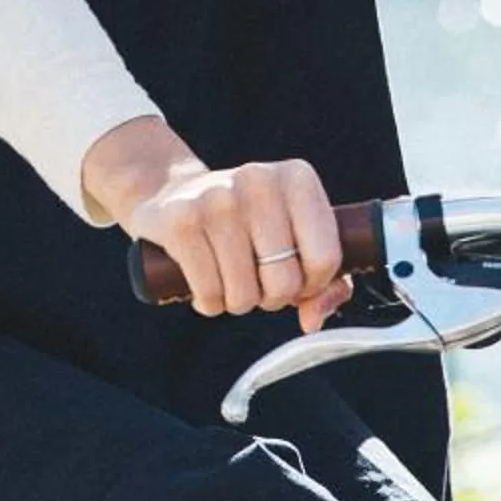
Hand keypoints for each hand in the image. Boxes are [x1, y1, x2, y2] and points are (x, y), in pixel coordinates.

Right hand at [83, 118, 353, 330]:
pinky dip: (209, 304)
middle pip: (284, 283)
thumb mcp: (295, 239)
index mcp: (298, 180)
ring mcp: (217, 198)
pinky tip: (205, 285)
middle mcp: (259, 180)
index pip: (325, 259)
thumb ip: (326, 283)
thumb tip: (312, 320)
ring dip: (238, 302)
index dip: (312, 286)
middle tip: (256, 281)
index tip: (295, 279)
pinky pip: (210, 295)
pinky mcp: (182, 221)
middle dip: (271, 298)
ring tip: (229, 279)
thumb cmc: (247, 226)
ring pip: (245, 295)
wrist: (174, 193)